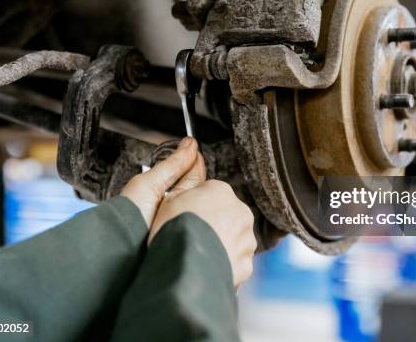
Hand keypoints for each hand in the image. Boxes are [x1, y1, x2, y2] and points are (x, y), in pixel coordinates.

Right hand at [121, 137, 256, 286]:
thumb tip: (190, 145)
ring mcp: (246, 240)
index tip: (182, 214)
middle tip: (188, 234)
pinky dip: (222, 263)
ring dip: (218, 243)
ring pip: (232, 238)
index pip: (210, 192)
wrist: (184, 269)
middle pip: (224, 214)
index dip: (193, 204)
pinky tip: (204, 266)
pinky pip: (234, 261)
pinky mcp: (246, 265)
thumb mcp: (170, 195)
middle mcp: (241, 213)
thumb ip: (183, 170)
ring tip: (195, 253)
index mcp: (222, 192)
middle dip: (210, 222)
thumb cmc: (173, 231)